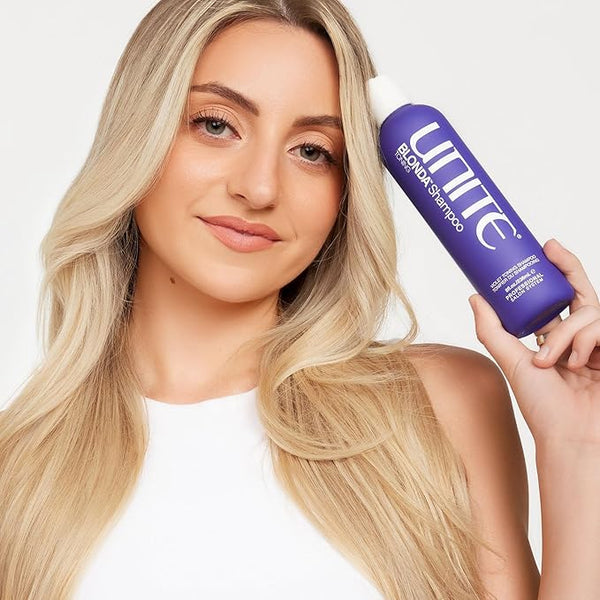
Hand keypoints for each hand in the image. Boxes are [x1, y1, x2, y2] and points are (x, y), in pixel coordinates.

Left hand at [468, 238, 599, 452]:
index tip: (545, 247)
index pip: (561, 299)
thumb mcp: (510, 361)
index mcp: (558, 341)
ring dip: (567, 333)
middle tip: (551, 248)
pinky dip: (586, 340)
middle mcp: (581, 340)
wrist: (571, 439)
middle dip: (568, 268)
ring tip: (549, 361)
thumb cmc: (542, 407)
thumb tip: (474, 296)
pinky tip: (577, 363)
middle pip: (581, 295)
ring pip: (589, 312)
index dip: (557, 271)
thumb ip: (493, 329)